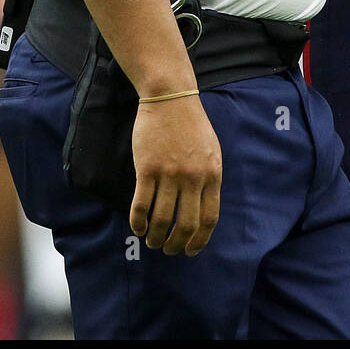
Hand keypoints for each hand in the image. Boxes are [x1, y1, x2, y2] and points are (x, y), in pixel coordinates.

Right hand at [129, 94, 222, 255]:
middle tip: (168, 250)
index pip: (209, 218)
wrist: (171, 97)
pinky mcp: (148, 169)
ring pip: (162, 220)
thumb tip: (203, 209)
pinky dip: (138, 223)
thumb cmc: (191, 125)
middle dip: (176, 245)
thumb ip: (209, 178)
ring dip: (155, 237)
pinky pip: (141, 205)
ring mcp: (170, 173)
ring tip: (151, 241)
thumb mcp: (211, 150)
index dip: (199, 240)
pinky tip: (137, 228)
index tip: (190, 251)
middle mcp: (193, 177)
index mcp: (212, 173)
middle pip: (186, 225)